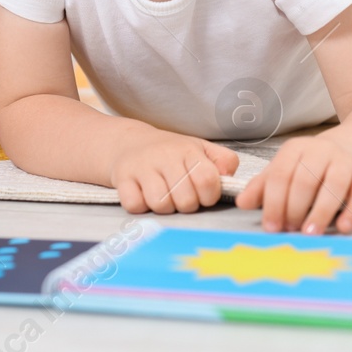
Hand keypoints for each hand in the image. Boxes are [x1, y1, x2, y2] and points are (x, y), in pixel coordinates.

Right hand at [109, 126, 239, 214]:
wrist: (129, 143)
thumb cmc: (171, 153)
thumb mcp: (201, 149)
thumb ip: (223, 161)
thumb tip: (229, 177)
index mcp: (188, 150)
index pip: (207, 180)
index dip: (209, 196)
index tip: (203, 195)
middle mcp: (164, 156)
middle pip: (185, 199)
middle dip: (187, 205)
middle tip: (181, 196)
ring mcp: (142, 166)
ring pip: (160, 204)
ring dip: (165, 208)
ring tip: (164, 197)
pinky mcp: (122, 178)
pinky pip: (135, 205)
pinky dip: (141, 206)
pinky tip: (143, 196)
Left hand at [236, 133, 351, 233]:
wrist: (350, 150)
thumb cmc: (310, 166)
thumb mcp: (284, 170)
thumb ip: (263, 187)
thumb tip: (242, 202)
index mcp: (295, 149)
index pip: (280, 175)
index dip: (274, 202)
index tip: (271, 226)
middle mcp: (321, 151)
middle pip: (305, 180)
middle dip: (295, 209)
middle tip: (290, 231)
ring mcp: (345, 162)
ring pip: (333, 186)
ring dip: (321, 212)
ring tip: (311, 234)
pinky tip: (343, 227)